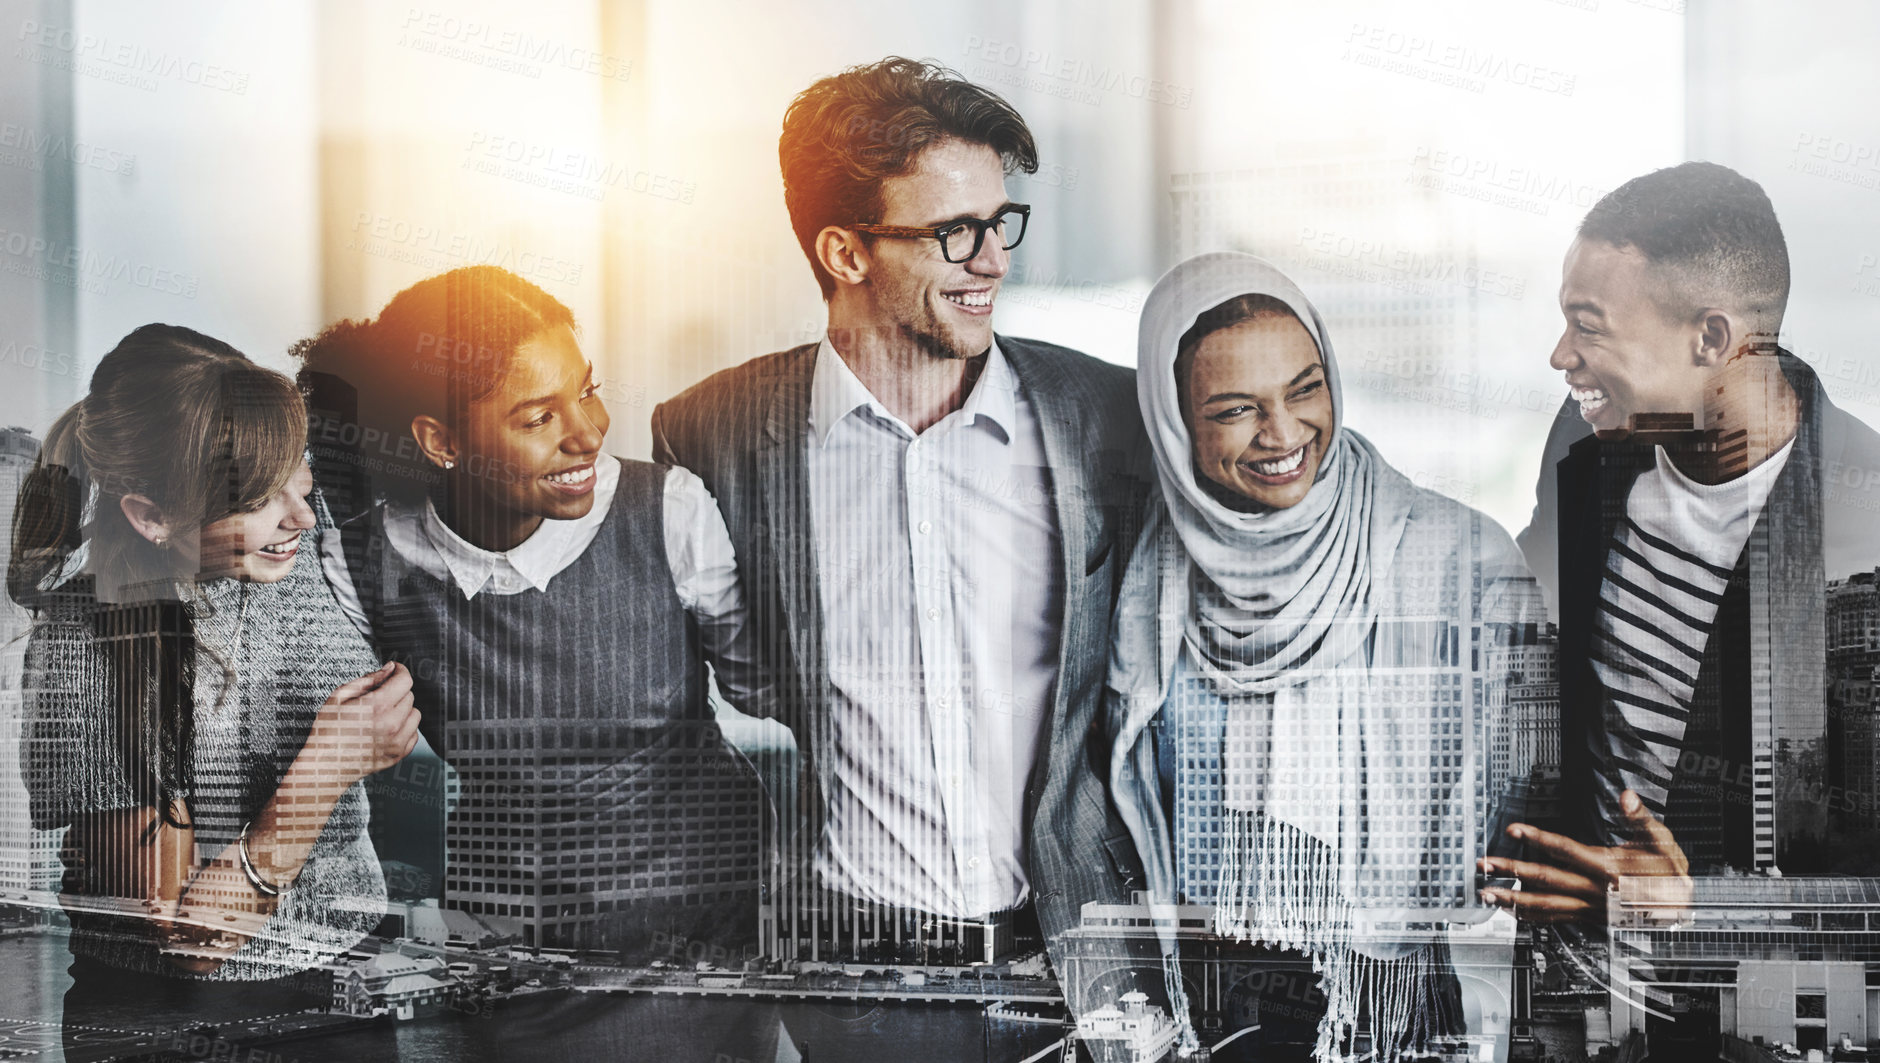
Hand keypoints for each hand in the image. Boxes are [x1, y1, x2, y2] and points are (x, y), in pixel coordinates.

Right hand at [302, 662, 419, 789]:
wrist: (324, 765)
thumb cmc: (327, 730)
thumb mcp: (339, 697)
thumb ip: (367, 679)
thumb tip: (389, 668)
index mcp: (377, 706)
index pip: (405, 680)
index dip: (400, 671)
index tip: (395, 670)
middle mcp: (392, 723)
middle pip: (409, 696)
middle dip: (396, 692)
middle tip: (378, 697)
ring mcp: (397, 741)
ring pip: (415, 715)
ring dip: (403, 710)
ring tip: (383, 714)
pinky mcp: (398, 754)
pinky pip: (414, 734)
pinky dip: (404, 729)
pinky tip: (387, 729)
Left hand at [1477, 789, 1691, 924]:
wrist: (1679, 908)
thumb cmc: (1668, 873)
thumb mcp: (1662, 842)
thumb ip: (1641, 819)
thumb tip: (1628, 797)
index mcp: (1608, 868)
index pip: (1565, 849)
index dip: (1538, 837)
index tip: (1515, 828)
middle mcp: (1594, 889)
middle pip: (1546, 879)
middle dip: (1512, 871)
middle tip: (1485, 865)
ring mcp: (1589, 906)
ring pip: (1546, 905)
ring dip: (1513, 899)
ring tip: (1487, 893)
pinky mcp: (1588, 916)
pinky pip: (1555, 918)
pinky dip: (1530, 916)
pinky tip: (1511, 910)